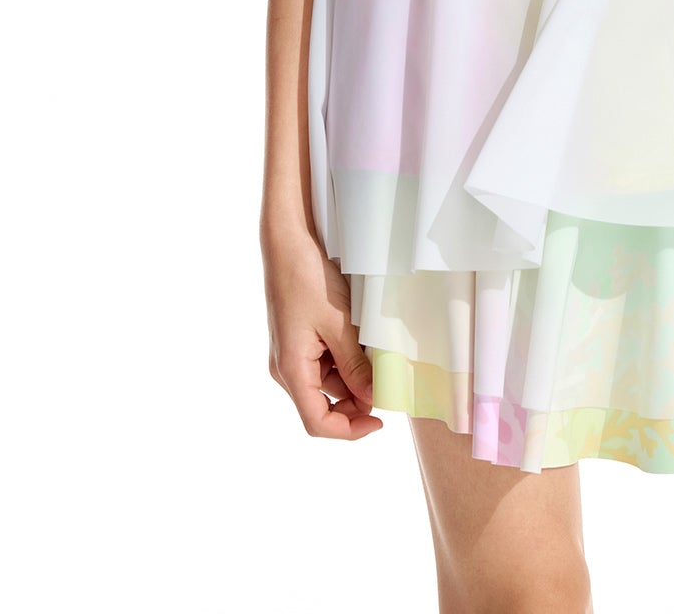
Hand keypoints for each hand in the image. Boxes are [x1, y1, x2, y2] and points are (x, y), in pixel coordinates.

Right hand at [262, 224, 383, 440]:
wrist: (287, 242)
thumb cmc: (307, 279)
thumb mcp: (338, 324)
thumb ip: (355, 365)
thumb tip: (372, 400)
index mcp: (291, 370)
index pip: (318, 422)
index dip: (350, 430)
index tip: (380, 422)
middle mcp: (287, 368)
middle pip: (324, 403)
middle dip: (356, 399)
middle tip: (386, 381)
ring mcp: (292, 354)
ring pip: (328, 382)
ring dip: (353, 375)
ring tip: (375, 350)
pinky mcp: (298, 340)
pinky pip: (324, 362)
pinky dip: (345, 359)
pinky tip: (361, 339)